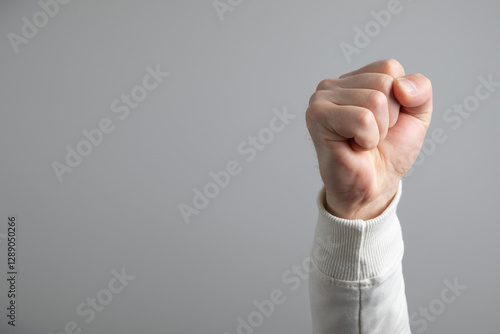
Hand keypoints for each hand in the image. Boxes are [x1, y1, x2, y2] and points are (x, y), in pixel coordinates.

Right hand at [306, 59, 432, 219]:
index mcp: (353, 80)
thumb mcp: (416, 116)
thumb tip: (400, 86)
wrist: (373, 188)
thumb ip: (421, 89)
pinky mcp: (317, 117)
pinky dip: (367, 139)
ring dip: (378, 131)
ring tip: (361, 142)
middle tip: (371, 136)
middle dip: (390, 117)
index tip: (384, 123)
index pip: (389, 68)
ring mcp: (321, 99)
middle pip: (384, 83)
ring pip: (375, 101)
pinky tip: (354, 147)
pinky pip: (362, 118)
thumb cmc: (387, 153)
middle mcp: (332, 85)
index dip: (399, 101)